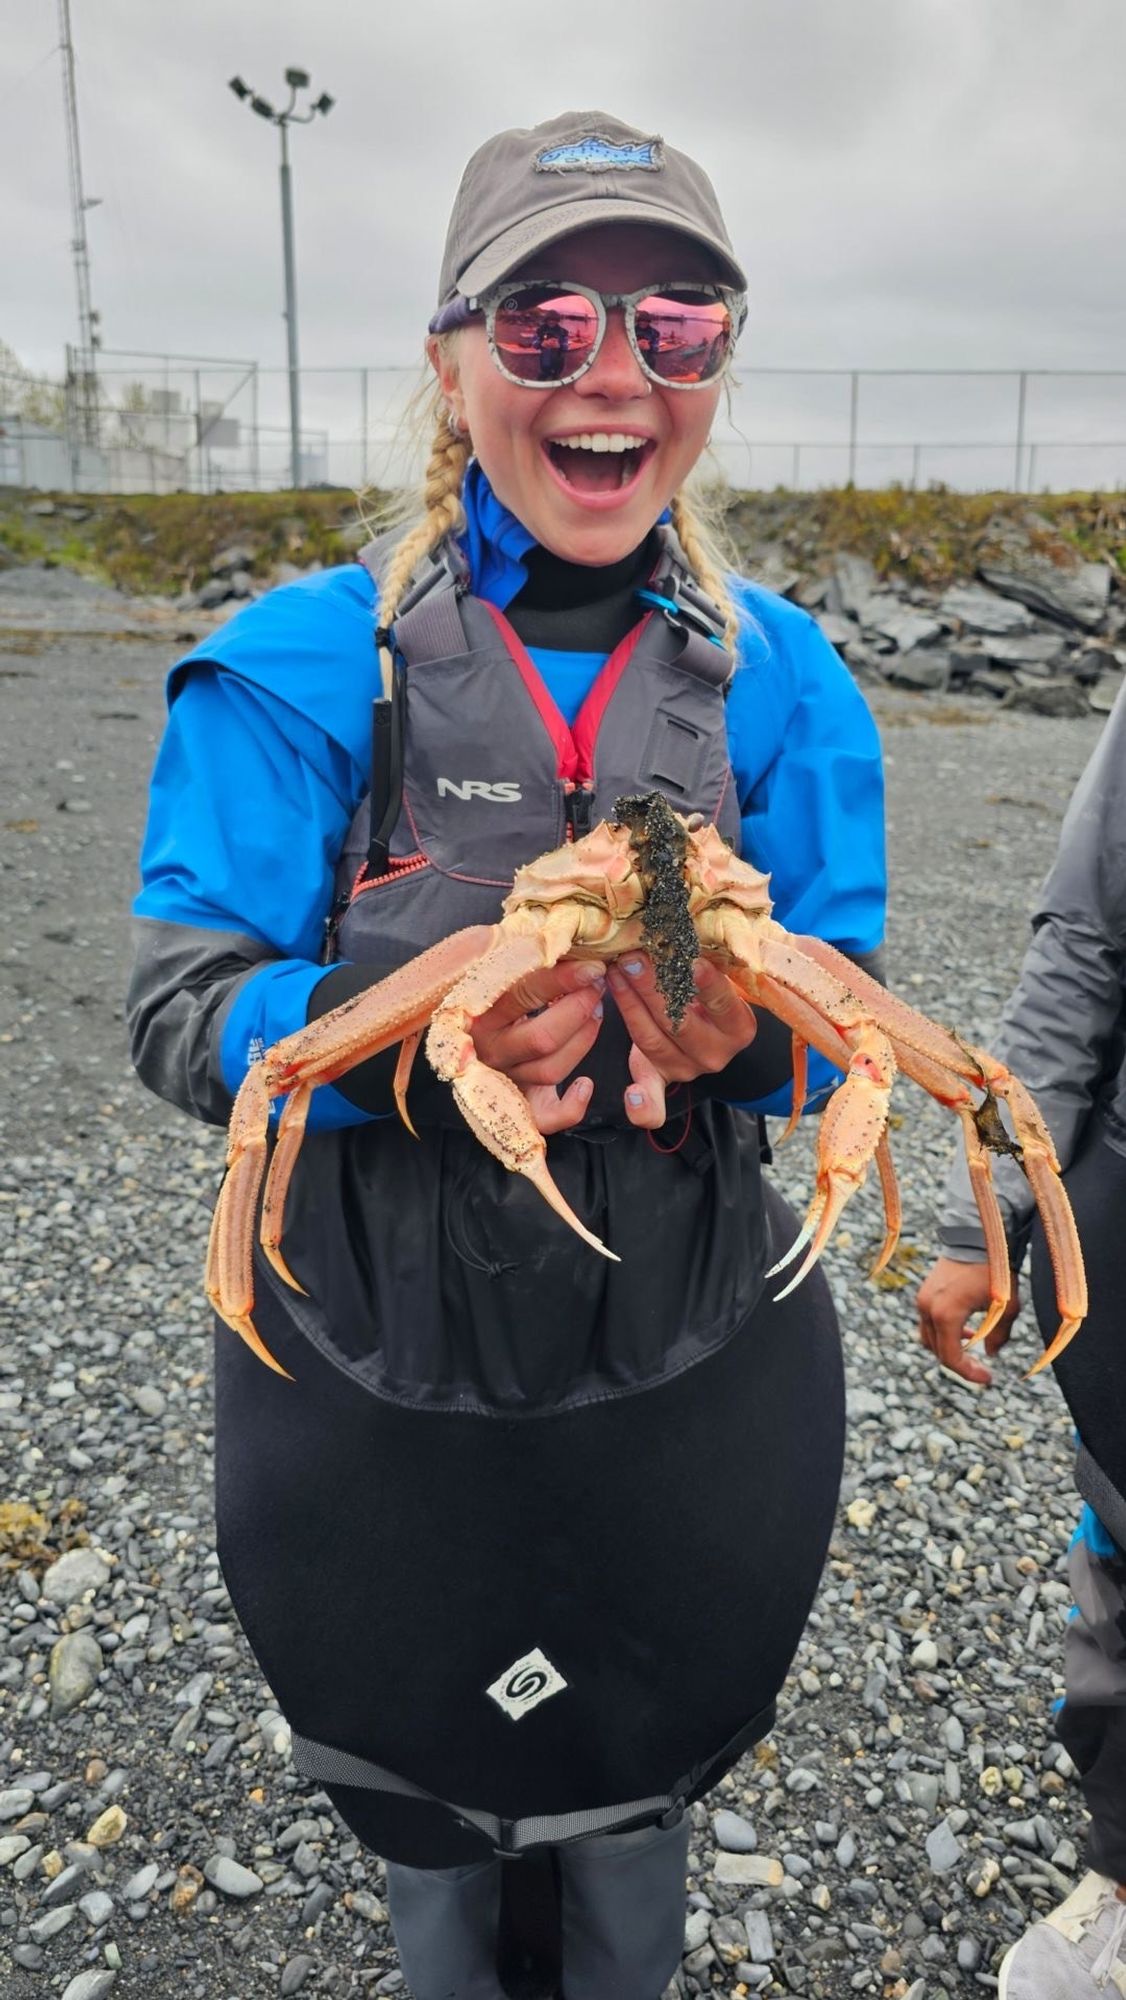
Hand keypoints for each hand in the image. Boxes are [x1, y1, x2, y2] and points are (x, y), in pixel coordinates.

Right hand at [469, 957, 605, 1135]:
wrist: (459, 1040)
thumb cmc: (487, 996)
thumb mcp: (491, 971)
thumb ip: (514, 955)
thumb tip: (552, 930)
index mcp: (476, 1013)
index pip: (522, 995)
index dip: (563, 979)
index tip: (594, 966)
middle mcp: (487, 1051)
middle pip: (541, 1038)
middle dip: (578, 1010)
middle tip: (598, 988)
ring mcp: (502, 1081)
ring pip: (551, 1069)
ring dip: (584, 1041)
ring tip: (598, 1013)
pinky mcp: (519, 1107)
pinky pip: (547, 1118)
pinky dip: (572, 1107)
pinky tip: (586, 1084)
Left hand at [606, 952, 757, 1129]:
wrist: (708, 1031)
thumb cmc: (713, 993)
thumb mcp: (728, 977)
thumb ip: (724, 961)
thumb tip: (725, 926)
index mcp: (739, 1028)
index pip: (723, 1006)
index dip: (708, 986)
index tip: (691, 961)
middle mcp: (717, 1055)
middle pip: (680, 1022)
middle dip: (652, 988)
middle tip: (634, 957)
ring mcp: (687, 1070)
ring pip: (653, 1040)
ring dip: (629, 1006)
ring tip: (615, 973)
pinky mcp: (661, 1079)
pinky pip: (653, 1101)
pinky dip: (642, 1104)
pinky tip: (630, 1097)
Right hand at [915, 1255, 1021, 1385]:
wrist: (977, 1236)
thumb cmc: (994, 1270)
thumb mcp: (1006, 1307)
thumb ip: (999, 1335)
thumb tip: (990, 1354)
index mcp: (946, 1315)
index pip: (951, 1358)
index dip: (969, 1373)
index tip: (988, 1378)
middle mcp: (928, 1309)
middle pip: (937, 1351)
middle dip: (960, 1363)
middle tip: (981, 1370)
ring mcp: (923, 1300)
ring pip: (929, 1338)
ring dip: (949, 1347)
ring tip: (972, 1346)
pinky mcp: (924, 1292)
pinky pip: (928, 1322)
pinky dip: (944, 1332)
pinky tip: (965, 1329)